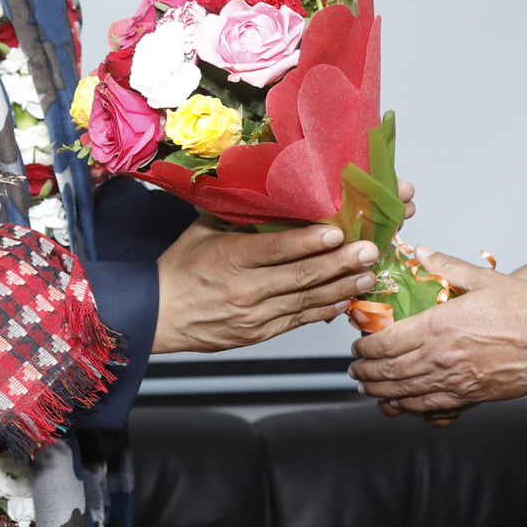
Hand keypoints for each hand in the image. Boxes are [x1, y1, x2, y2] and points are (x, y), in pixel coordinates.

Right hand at [153, 222, 378, 353]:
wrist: (157, 315)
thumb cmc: (181, 268)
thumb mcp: (204, 231)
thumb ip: (240, 216)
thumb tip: (273, 193)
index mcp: (230, 258)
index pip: (276, 249)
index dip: (309, 242)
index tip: (338, 234)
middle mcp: (245, 289)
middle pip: (300, 277)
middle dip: (340, 264)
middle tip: (369, 251)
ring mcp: (254, 316)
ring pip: (306, 302)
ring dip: (341, 288)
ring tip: (368, 275)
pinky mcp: (260, 334)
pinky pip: (298, 321)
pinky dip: (324, 310)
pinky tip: (345, 299)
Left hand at [348, 249, 526, 415]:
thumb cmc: (524, 311)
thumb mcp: (483, 279)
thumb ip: (447, 267)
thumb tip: (422, 254)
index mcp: (439, 326)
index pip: (387, 341)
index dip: (366, 346)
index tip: (358, 345)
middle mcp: (441, 357)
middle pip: (389, 370)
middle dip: (366, 372)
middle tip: (355, 370)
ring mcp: (454, 381)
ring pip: (405, 392)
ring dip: (381, 392)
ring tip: (368, 389)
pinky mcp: (469, 397)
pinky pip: (430, 407)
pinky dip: (409, 408)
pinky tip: (400, 407)